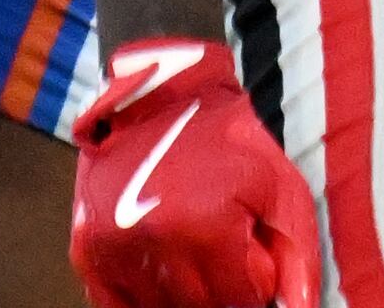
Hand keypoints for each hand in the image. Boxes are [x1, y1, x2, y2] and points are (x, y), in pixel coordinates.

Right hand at [70, 39, 319, 307]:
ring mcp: (115, 250)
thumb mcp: (280, 187)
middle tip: (223, 260)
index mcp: (207, 230)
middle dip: (217, 295)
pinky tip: (161, 275)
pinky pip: (114, 305)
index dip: (250, 293)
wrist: (163, 96)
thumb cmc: (230, 142)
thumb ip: (297, 258)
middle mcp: (156, 244)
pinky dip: (141, 299)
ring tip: (194, 258)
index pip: (235, 304)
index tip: (253, 271)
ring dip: (181, 297)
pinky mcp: (86, 248)